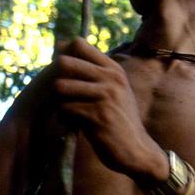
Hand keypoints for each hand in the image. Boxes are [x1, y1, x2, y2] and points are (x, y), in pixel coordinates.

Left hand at [51, 38, 166, 182]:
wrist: (136, 150)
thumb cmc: (118, 120)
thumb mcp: (113, 91)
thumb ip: (92, 72)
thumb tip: (60, 45)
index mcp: (114, 69)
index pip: (78, 44)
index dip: (63, 55)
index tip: (65, 74)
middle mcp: (111, 78)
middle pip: (65, 62)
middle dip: (58, 79)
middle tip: (63, 96)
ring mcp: (106, 95)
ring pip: (61, 86)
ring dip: (59, 101)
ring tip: (69, 112)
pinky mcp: (98, 114)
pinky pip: (65, 108)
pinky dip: (65, 118)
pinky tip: (75, 125)